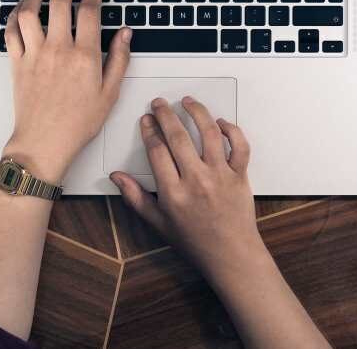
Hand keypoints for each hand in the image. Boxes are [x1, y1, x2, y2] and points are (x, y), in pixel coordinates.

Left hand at [2, 0, 131, 182]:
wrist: (44, 143)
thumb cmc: (78, 123)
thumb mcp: (110, 93)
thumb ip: (119, 59)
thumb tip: (126, 32)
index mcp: (85, 56)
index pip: (90, 9)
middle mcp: (58, 49)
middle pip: (60, 1)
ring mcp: (35, 54)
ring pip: (30, 11)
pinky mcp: (17, 63)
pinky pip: (11, 31)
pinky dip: (14, 14)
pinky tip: (22, 8)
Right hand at [110, 97, 265, 279]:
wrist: (231, 255)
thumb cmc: (195, 241)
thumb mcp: (159, 223)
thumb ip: (136, 198)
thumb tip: (117, 177)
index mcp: (173, 193)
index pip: (157, 150)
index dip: (149, 130)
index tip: (146, 119)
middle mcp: (196, 181)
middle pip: (178, 137)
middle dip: (165, 115)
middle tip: (159, 104)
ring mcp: (220, 176)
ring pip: (209, 133)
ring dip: (197, 112)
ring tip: (187, 102)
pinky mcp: (240, 176)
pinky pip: (239, 146)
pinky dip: (232, 130)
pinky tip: (220, 122)